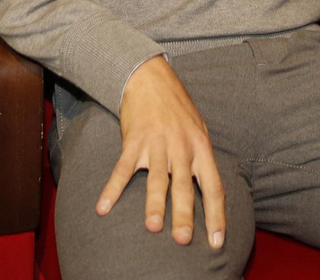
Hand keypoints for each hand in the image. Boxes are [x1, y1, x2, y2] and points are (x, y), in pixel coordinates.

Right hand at [98, 55, 226, 249]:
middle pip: (184, 186)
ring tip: (152, 227)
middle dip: (184, 215)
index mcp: (201, 148)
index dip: (216, 216)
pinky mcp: (134, 140)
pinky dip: (112, 189)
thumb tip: (211, 192)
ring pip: (157, 179)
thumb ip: (202, 159)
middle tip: (183, 239)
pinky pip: (123, 169)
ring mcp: (157, 144)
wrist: (150, 78)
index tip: (216, 242)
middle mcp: (182, 148)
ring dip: (154, 204)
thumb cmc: (177, 108)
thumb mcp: (198, 130)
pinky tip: (103, 207)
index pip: (213, 187)